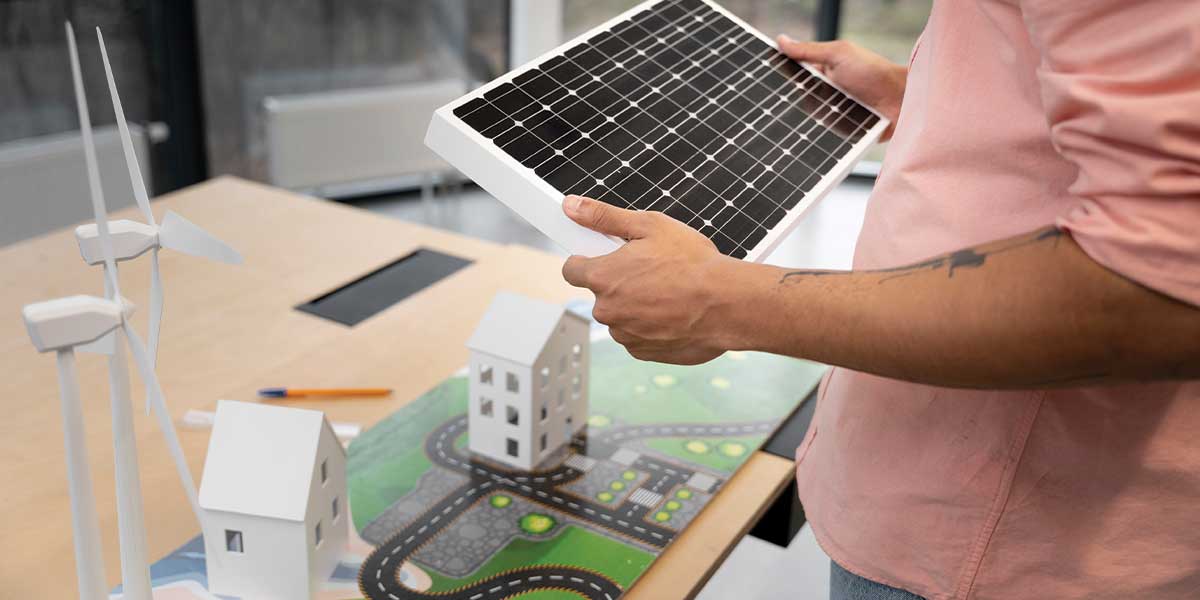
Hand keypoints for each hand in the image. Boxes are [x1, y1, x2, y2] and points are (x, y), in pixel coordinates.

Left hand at [560, 195, 738, 364]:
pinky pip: (637, 335)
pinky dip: (651, 325)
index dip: (587, 259)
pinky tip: (673, 311)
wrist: (728, 304)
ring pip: (620, 315)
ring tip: (668, 291)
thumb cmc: (694, 264)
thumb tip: (572, 207)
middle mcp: (607, 310)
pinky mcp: (642, 352)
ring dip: (635, 305)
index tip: (603, 256)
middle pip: (600, 293)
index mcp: (603, 277)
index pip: (571, 269)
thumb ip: (604, 217)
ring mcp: (625, 334)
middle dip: (619, 282)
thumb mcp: (649, 226)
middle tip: (651, 269)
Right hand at [777, 36, 906, 138]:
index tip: (761, 84)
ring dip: (798, 124)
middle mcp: (826, 95)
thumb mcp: (838, 54)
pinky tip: (800, 142)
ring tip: (782, 128)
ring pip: (806, 122)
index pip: (794, 78)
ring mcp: (832, 115)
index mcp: (822, 73)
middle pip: (796, 102)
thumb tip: (781, 40)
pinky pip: (821, 138)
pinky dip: (813, 139)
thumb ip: (809, 50)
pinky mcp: (840, 134)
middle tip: (768, 110)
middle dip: (785, 105)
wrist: (902, 101)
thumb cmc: (875, 72)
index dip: (779, 80)